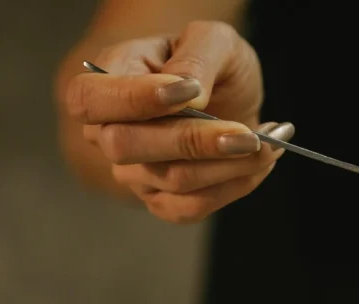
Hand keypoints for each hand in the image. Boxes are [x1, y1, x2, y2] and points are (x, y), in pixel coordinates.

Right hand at [64, 21, 292, 223]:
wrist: (231, 94)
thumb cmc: (213, 62)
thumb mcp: (213, 40)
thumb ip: (196, 59)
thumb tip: (188, 95)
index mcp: (109, 77)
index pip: (90, 98)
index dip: (132, 100)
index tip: (189, 94)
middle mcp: (109, 130)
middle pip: (127, 146)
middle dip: (195, 142)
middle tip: (249, 134)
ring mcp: (133, 171)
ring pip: (173, 180)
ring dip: (230, 165)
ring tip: (268, 142)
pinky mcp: (162, 201)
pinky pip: (193, 207)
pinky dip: (235, 185)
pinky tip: (260, 163)